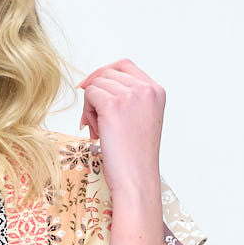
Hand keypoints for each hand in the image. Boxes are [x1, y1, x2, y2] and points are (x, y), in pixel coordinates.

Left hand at [78, 58, 164, 196]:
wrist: (136, 179)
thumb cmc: (135, 157)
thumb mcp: (140, 120)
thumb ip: (128, 99)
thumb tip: (94, 83)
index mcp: (156, 91)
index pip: (124, 65)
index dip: (104, 74)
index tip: (91, 89)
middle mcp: (146, 89)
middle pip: (107, 73)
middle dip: (96, 94)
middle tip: (95, 121)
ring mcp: (130, 95)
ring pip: (96, 84)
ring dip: (90, 106)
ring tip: (98, 131)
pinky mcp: (113, 105)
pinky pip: (89, 94)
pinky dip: (87, 112)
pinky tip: (95, 132)